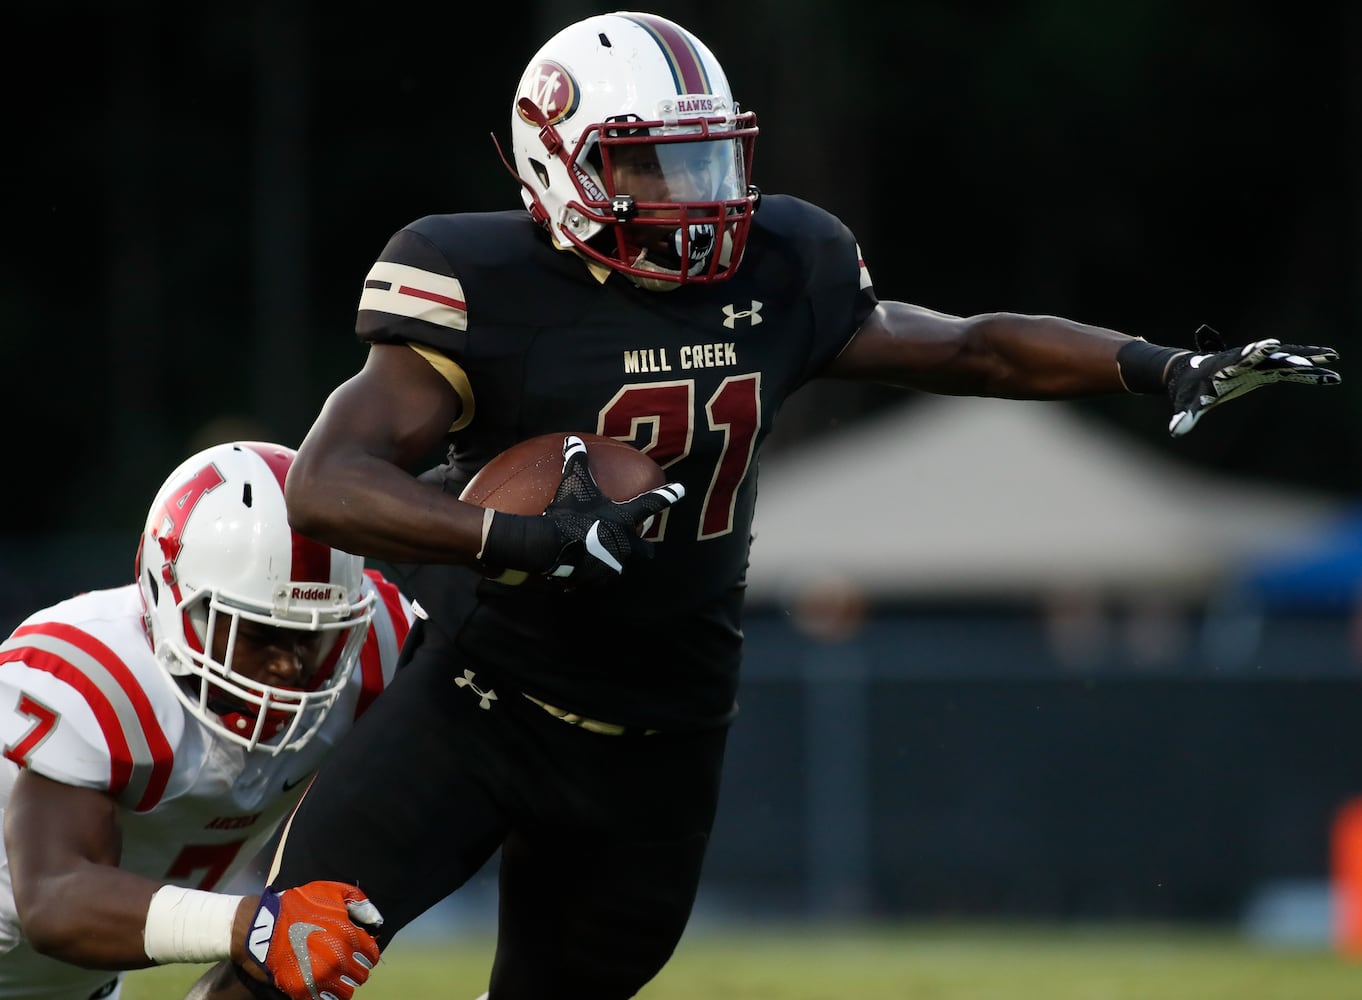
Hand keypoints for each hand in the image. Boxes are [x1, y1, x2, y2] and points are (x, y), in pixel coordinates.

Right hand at [242, 882, 381, 999]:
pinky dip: (326, 996)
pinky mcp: (303, 990)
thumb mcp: (331, 891)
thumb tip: (376, 919)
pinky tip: (320, 984)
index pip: (372, 955)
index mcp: (349, 936)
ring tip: (333, 976)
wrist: (262, 926)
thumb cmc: (298, 906)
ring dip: (342, 985)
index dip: (366, 953)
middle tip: (344, 964)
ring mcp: (321, 977)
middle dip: (354, 969)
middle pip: (361, 976)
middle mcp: (338, 959)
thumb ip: (359, 902)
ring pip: (346, 992)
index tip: (358, 952)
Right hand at [480, 435, 685, 586]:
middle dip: (644, 548)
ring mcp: (613, 563)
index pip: (652, 503)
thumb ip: (577, 460)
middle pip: (643, 548)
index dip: (667, 494)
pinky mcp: (598, 579)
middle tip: (645, 548)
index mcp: (625, 518)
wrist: (553, 546)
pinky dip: (591, 574)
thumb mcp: (574, 482)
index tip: (681, 489)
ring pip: (618, 564)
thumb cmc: (569, 512)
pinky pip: (597, 578)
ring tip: (601, 560)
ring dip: (612, 561)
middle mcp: (625, 542)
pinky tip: (581, 572)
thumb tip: (572, 440)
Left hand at [1166, 324, 1339, 436]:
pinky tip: (1331, 378)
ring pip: (1286, 360)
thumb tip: (1175, 431)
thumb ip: (1184, 416)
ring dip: (1309, 360)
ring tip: (1333, 358)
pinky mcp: (1265, 372)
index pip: (1243, 357)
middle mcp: (1246, 361)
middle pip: (1273, 356)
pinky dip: (1309, 375)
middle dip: (1294, 355)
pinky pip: (1290, 372)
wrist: (1189, 373)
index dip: (1255, 352)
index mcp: (1226, 365)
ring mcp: (1258, 365)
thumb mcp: (1186, 403)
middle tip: (1319, 355)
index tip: (1270, 344)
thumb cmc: (1187, 389)